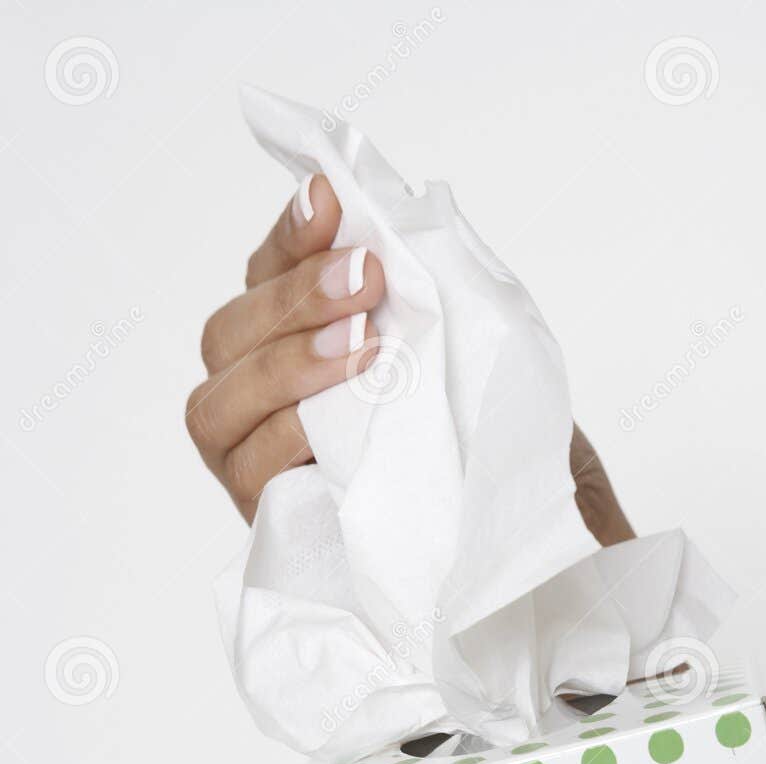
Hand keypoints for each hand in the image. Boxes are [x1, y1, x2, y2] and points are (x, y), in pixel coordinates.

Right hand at [188, 174, 633, 543]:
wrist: (534, 548)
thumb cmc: (504, 448)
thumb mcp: (481, 352)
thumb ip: (434, 283)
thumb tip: (404, 210)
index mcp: (305, 349)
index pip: (266, 276)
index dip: (288, 235)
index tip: (331, 199)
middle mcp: (268, 406)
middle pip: (227, 335)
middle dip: (291, 296)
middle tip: (364, 280)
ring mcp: (261, 469)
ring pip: (218, 404)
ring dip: (284, 365)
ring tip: (358, 349)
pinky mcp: (278, 526)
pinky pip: (249, 475)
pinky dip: (285, 438)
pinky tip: (329, 419)